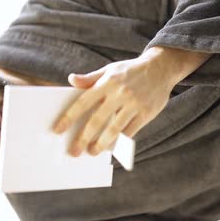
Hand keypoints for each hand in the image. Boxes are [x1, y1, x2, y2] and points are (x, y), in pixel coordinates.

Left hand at [53, 46, 209, 156]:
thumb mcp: (110, 69)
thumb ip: (90, 78)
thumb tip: (71, 79)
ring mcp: (134, 104)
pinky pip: (130, 132)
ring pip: (114, 129)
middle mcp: (120, 93)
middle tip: (75, 151)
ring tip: (93, 152)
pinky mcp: (146, 113)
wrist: (161, 68)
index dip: (69, 117)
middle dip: (84, 138)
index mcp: (107, 82)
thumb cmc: (130, 70)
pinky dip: (120, 142)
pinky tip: (111, 147)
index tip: (58, 130)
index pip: (83, 102)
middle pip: (97, 120)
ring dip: (101, 144)